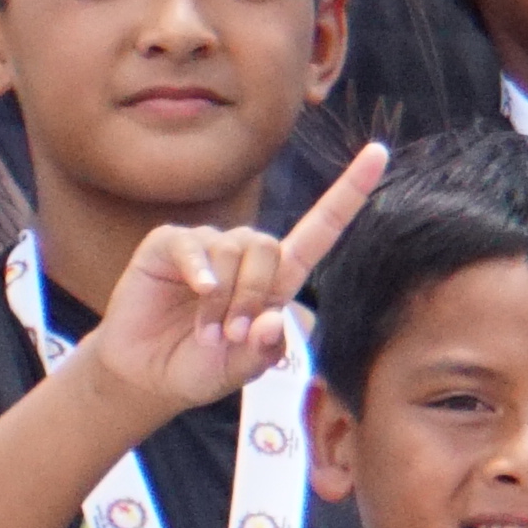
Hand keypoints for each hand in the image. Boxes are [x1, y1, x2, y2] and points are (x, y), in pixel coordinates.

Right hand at [78, 144, 387, 413]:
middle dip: (253, 295)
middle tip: (230, 334)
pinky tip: (197, 292)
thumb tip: (275, 318)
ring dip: (224, 298)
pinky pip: (193, 244)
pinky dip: (198, 270)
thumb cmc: (201, 366)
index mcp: (277, 278)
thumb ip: (265, 350)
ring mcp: (208, 246)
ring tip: (206, 332)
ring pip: (234, 249)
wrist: (148, 374)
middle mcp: (246, 254)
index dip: (349, 191)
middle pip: (270, 247)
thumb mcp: (241, 370)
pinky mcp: (170, 244)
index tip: (379, 153)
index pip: (321, 228)